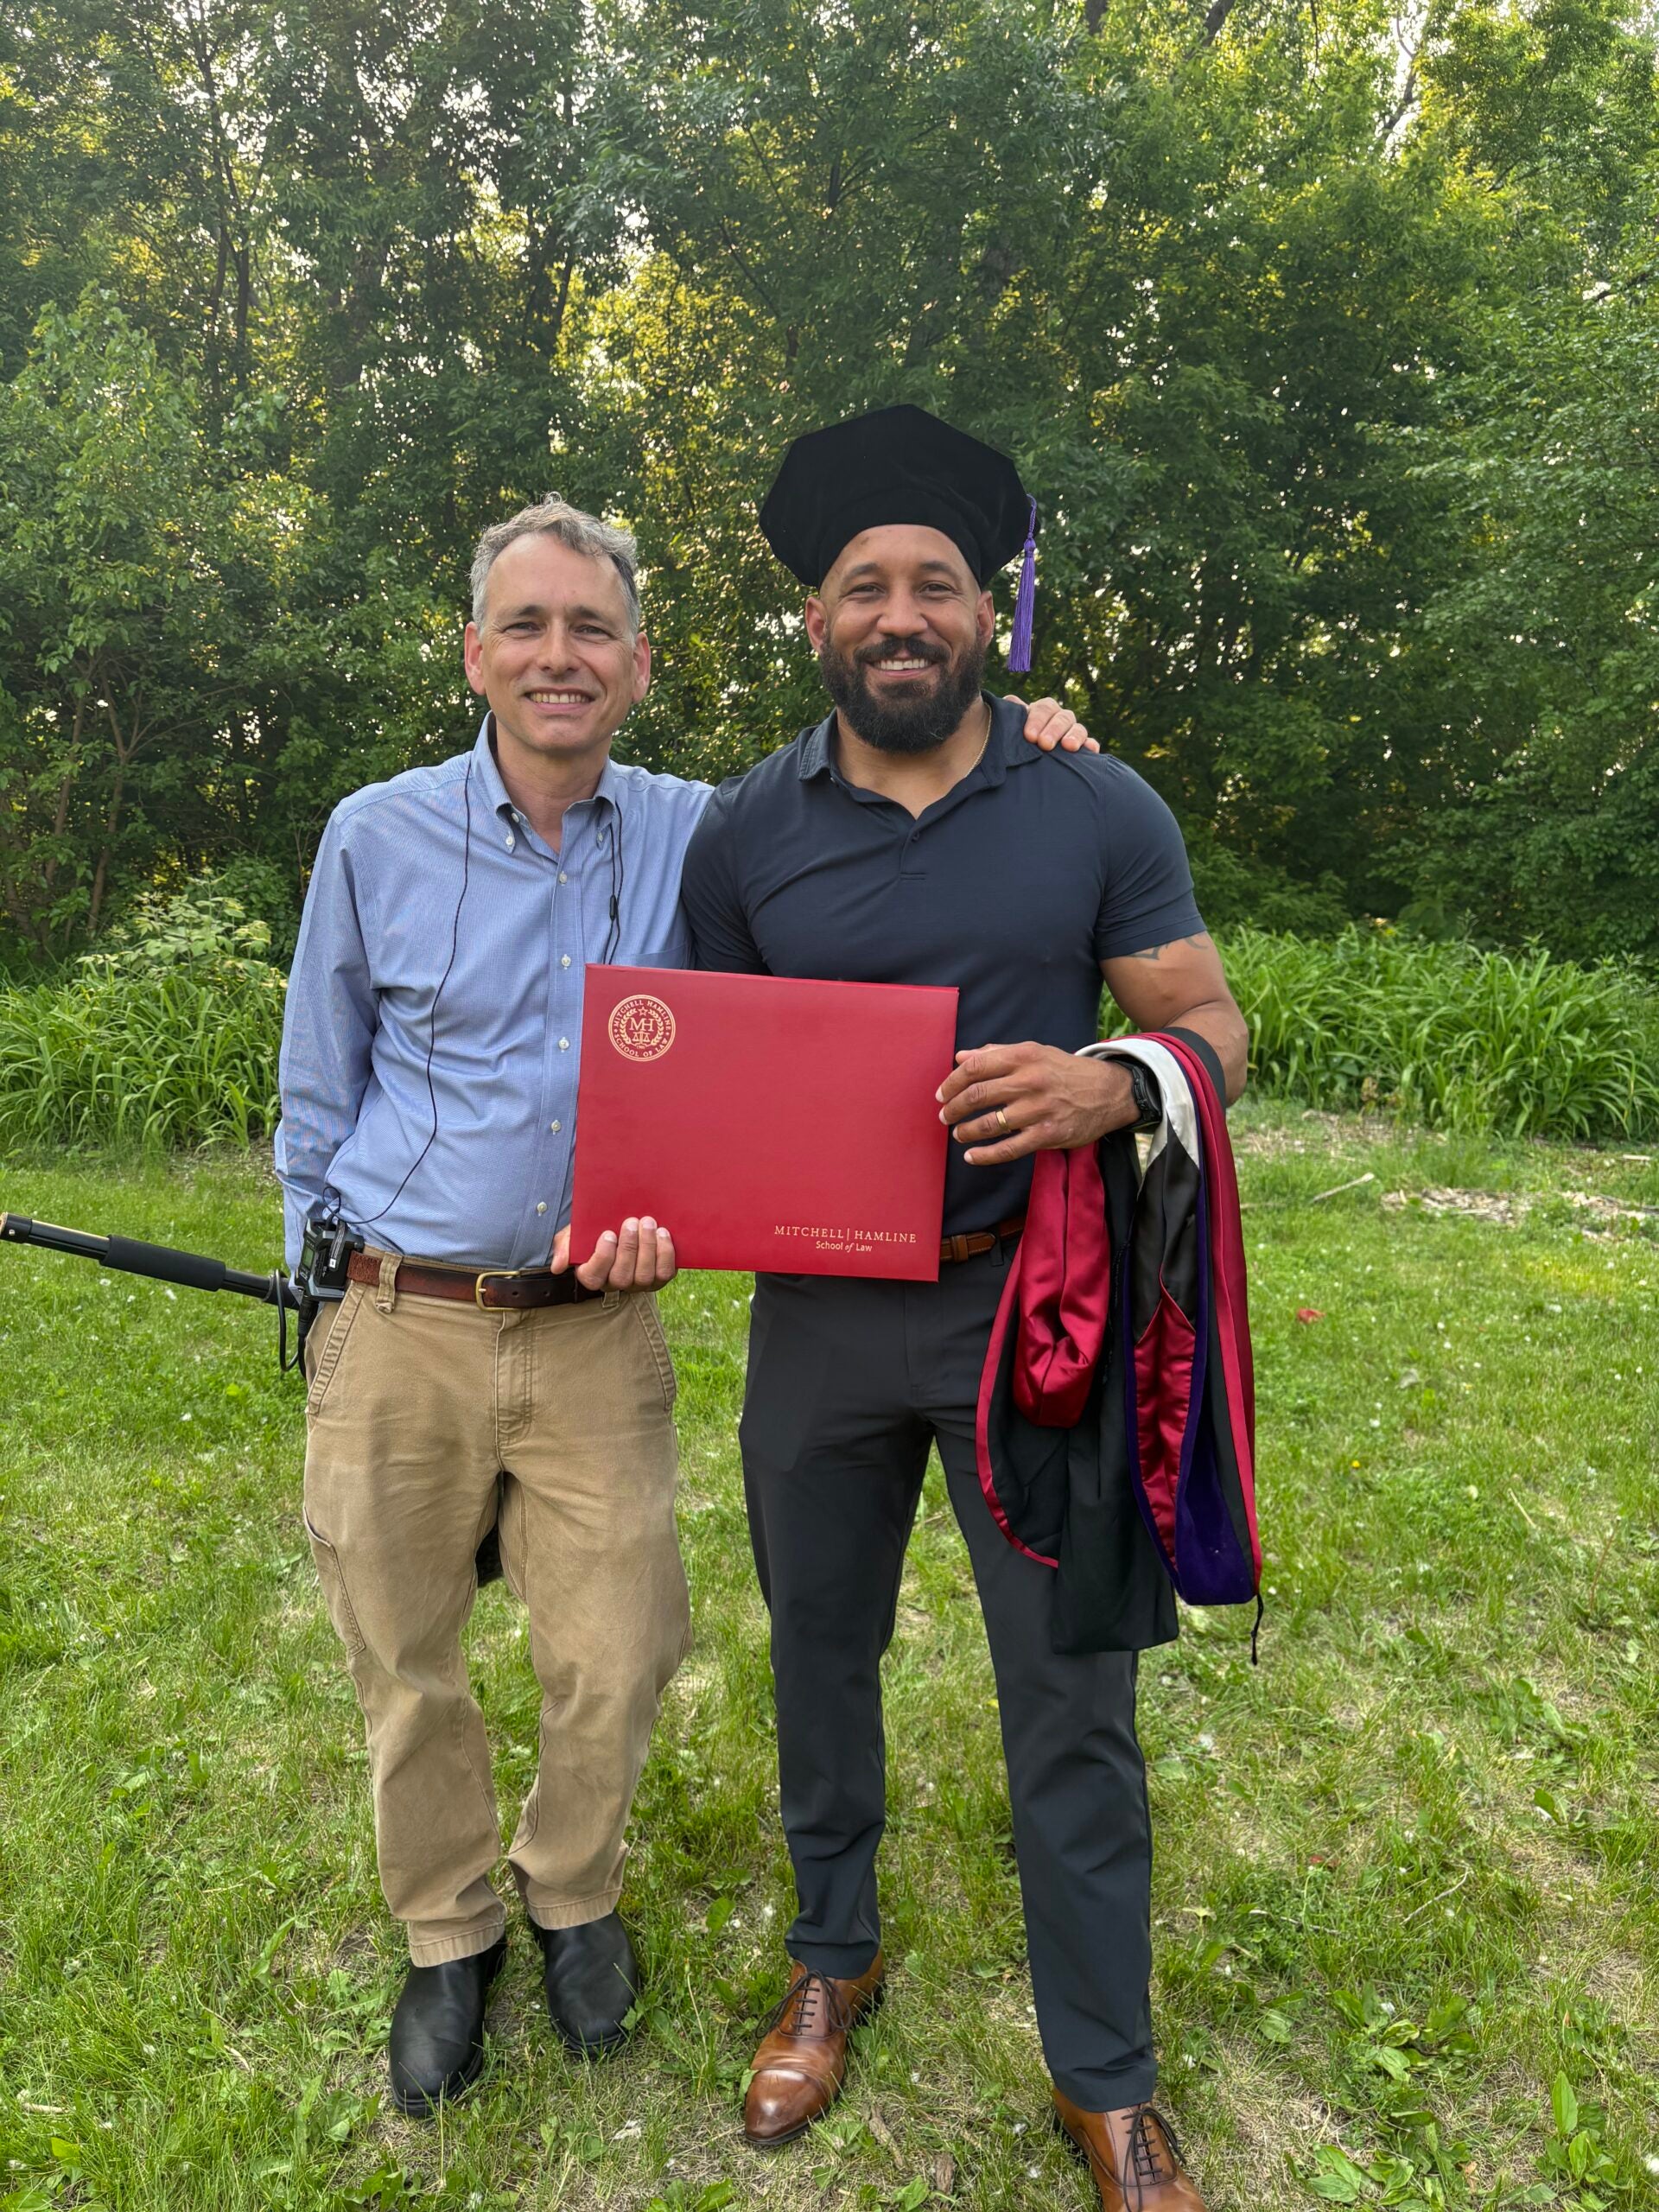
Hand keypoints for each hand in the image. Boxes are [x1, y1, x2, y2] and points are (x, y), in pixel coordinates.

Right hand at [550, 1217, 677, 1289]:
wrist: (622, 1225)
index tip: (608, 1234)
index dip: (602, 1257)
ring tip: (648, 1223)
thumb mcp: (575, 1235)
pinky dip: (665, 1253)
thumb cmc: (595, 1231)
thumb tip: (557, 1267)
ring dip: (648, 1248)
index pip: (593, 1277)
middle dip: (629, 1248)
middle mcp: (616, 1284)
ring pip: (644, 1276)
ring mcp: (638, 1283)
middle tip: (632, 1222)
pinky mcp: (659, 1278)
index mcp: (592, 1274)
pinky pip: (665, 1273)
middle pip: (622, 1277)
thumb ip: (564, 1247)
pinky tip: (662, 1233)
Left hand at [937, 1043, 1135, 1163]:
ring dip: (966, 1131)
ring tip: (958, 1133)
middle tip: (944, 1115)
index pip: (976, 1067)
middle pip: (978, 1095)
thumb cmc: (1064, 1071)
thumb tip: (960, 1058)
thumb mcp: (1034, 1053)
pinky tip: (971, 1156)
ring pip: (990, 1124)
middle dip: (953, 1108)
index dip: (952, 1082)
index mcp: (1024, 1056)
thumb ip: (996, 1054)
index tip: (942, 1094)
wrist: (1109, 1091)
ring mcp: (1039, 1109)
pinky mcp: (1048, 1135)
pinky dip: (985, 1155)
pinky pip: (1008, 1149)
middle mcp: (1031, 1081)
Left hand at [1006, 695, 1097, 752]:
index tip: (1029, 736)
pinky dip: (1091, 746)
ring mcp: (1072, 733)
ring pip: (1078, 728)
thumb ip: (1012, 717)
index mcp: (1043, 712)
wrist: (1024, 763)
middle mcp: (1059, 719)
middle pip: (1062, 717)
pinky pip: (1090, 744)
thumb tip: (1010, 700)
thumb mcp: (1012, 730)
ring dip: (1074, 736)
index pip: (1044, 708)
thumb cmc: (1017, 744)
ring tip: (1069, 746)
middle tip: (1044, 744)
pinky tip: (1090, 750)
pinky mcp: (1083, 749)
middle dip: (1054, 730)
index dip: (1038, 720)